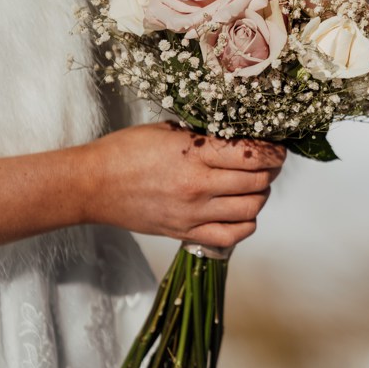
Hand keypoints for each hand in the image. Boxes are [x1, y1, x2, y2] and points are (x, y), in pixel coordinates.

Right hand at [79, 123, 285, 249]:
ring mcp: (192, 213)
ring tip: (255, 186)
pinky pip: (231, 236)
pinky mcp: (185, 233)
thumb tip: (241, 138)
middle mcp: (197, 186)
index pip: (253, 155)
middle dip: (271, 172)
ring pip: (250, 209)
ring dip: (260, 196)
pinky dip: (246, 224)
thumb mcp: (169, 131)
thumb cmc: (125, 152)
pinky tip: (241, 212)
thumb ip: (205, 136)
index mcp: (194, 155)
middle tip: (269, 165)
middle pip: (258, 182)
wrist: (91, 185)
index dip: (273, 152)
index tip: (277, 149)